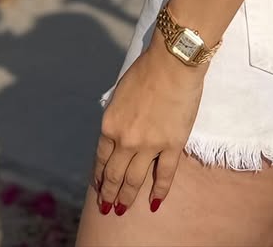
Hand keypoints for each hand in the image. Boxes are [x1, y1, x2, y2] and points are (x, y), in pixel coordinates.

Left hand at [93, 33, 205, 214]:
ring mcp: (149, 145)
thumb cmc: (147, 70)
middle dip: (109, 194)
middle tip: (108, 208)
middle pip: (115, 175)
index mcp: (110, 125)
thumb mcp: (120, 93)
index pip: (101, 159)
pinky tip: (155, 202)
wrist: (172, 62)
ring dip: (127, 198)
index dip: (100, 176)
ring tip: (123, 210)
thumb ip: (117, 116)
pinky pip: (164, 174)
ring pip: (135, 180)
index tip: (99, 188)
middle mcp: (125, 140)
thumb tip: (117, 131)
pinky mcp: (172, 145)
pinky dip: (159, 191)